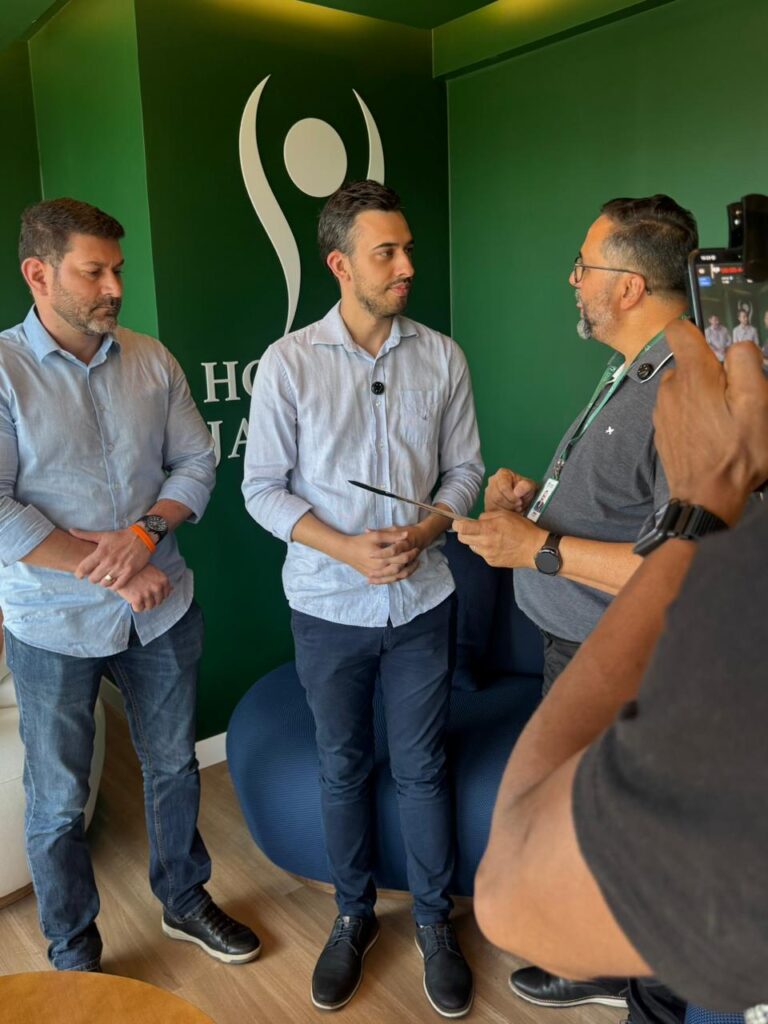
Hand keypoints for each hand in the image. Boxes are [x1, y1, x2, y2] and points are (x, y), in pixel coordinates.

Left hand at [71, 527, 151, 588]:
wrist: (142, 537)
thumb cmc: (121, 536)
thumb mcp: (103, 535)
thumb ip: (86, 535)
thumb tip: (71, 531)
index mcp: (101, 552)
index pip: (84, 568)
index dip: (79, 574)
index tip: (79, 575)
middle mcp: (109, 562)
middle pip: (93, 579)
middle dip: (92, 578)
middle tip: (95, 575)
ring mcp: (119, 568)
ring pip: (104, 583)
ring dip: (103, 582)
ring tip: (104, 579)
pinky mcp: (129, 572)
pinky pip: (117, 586)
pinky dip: (113, 587)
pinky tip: (113, 582)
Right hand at [116, 564, 171, 611]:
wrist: (120, 567)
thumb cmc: (136, 569)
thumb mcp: (153, 571)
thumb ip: (162, 581)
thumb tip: (172, 590)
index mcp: (163, 580)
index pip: (165, 595)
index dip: (157, 595)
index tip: (150, 592)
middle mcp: (157, 587)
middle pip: (158, 602)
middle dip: (150, 600)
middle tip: (142, 594)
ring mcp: (148, 594)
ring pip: (149, 607)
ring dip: (143, 604)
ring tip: (136, 595)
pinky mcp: (137, 599)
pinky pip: (139, 609)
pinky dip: (135, 606)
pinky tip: (132, 598)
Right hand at [341, 528, 420, 584]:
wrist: (345, 551)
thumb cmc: (360, 541)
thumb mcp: (376, 536)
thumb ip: (392, 535)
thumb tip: (406, 535)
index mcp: (382, 559)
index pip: (402, 558)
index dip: (411, 553)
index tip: (416, 547)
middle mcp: (380, 570)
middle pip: (401, 569)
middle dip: (411, 563)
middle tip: (417, 556)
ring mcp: (376, 575)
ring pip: (396, 577)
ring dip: (406, 572)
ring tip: (413, 565)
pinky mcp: (373, 576)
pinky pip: (388, 580)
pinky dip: (397, 577)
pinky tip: (402, 572)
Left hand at [454, 510, 545, 568]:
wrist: (534, 549)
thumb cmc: (522, 529)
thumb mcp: (505, 515)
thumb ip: (488, 516)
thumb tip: (477, 520)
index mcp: (488, 529)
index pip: (462, 528)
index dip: (457, 524)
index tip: (459, 522)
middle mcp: (485, 543)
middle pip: (462, 539)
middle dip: (464, 532)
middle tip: (472, 529)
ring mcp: (487, 554)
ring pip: (472, 546)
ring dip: (475, 541)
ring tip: (488, 537)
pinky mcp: (491, 562)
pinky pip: (482, 553)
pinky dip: (484, 549)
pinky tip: (496, 545)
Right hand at [485, 468, 536, 512]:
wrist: (523, 499)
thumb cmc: (525, 490)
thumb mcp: (530, 486)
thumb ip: (525, 486)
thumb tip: (517, 492)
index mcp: (503, 474)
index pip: (503, 487)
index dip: (512, 497)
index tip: (520, 501)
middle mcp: (493, 481)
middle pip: (497, 497)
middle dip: (510, 504)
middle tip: (519, 506)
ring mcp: (488, 492)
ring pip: (494, 505)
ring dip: (507, 509)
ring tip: (516, 508)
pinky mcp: (487, 503)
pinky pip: (492, 510)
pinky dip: (502, 513)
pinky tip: (510, 511)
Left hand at [655, 320, 767, 523]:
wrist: (706, 499)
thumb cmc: (735, 453)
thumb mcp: (756, 402)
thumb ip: (746, 362)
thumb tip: (737, 343)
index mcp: (692, 374)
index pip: (679, 329)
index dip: (699, 330)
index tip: (718, 347)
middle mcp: (670, 387)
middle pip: (691, 362)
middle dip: (713, 372)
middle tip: (735, 400)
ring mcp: (662, 409)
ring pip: (686, 386)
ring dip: (705, 395)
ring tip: (724, 422)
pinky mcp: (662, 429)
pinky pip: (680, 408)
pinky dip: (696, 415)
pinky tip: (711, 435)